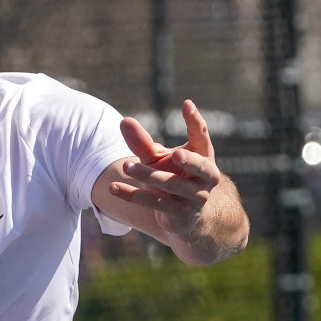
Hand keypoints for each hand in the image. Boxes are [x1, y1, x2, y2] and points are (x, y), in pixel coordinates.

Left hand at [107, 99, 222, 229]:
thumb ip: (142, 142)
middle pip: (199, 166)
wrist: (185, 216)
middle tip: (175, 153)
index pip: (201, 136)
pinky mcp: (180, 214)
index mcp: (204, 155)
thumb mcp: (158, 159)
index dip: (195, 120)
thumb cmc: (174, 177)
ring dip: (147, 175)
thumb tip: (124, 121)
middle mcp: (206, 176)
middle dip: (188, 160)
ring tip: (126, 165)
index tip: (186, 103)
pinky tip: (113, 188)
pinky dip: (132, 195)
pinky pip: (155, 203)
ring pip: (171, 184)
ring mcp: (196, 197)